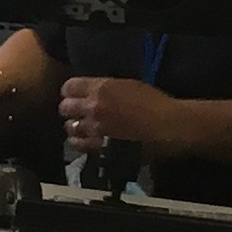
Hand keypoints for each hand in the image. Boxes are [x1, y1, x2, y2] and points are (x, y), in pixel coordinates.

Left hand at [57, 76, 187, 157]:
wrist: (167, 125)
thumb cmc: (154, 102)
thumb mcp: (128, 85)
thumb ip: (106, 88)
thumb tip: (94, 91)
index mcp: (100, 88)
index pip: (68, 87)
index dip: (70, 92)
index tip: (76, 95)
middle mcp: (92, 107)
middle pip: (64, 107)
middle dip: (70, 109)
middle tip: (78, 112)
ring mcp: (94, 128)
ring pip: (69, 127)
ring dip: (74, 126)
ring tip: (82, 127)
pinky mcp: (99, 146)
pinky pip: (78, 144)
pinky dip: (79, 141)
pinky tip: (85, 140)